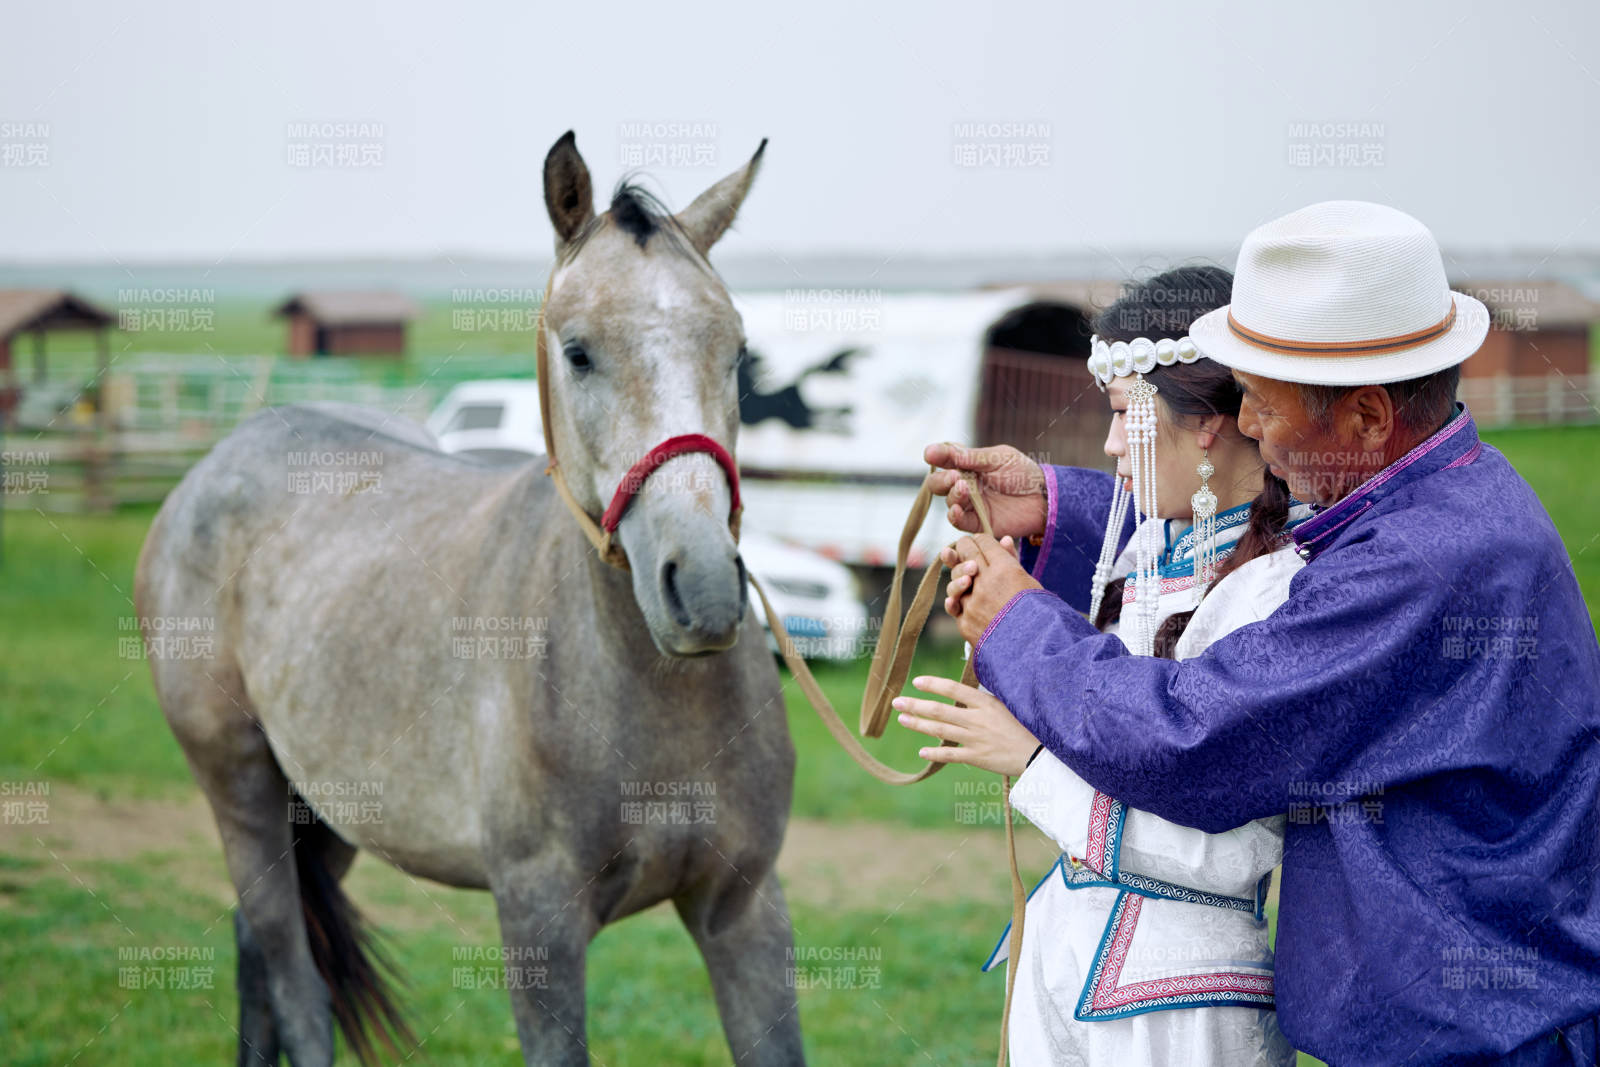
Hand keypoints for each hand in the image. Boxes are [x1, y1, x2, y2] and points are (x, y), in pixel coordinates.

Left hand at [893, 674, 1041, 776]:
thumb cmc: (1027, 726)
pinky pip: (950, 755)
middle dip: (915, 705)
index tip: (917, 682)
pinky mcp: (977, 758)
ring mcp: (975, 739)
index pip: (953, 689)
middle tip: (896, 702)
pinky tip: (922, 752)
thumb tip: (966, 690)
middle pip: (939, 710)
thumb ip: (985, 699)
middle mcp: (977, 719)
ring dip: (918, 724)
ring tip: (902, 719)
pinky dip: (935, 753)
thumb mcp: (1008, 705)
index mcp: (985, 703)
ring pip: (940, 731)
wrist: (1041, 753)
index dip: (933, 685)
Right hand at [923, 442, 1045, 538]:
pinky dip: (955, 516)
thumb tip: (943, 451)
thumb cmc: (1024, 473)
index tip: (931, 455)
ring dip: (952, 495)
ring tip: (964, 488)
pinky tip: (957, 510)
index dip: (936, 457)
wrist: (1045, 498)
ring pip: (949, 502)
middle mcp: (966, 485)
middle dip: (942, 480)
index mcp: (969, 465)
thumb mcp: (999, 458)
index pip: (945, 460)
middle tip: (955, 476)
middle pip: (939, 484)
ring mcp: (971, 505)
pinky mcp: (978, 523)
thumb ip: (972, 457)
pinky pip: (959, 522)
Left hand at [941, 534, 1040, 645]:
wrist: (1034, 652)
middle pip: (966, 554)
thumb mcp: (1031, 584)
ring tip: (967, 574)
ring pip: (955, 578)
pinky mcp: (965, 622)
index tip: (982, 542)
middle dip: (966, 547)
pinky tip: (958, 596)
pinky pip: (953, 605)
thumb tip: (1005, 539)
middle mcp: (985, 583)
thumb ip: (1013, 561)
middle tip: (967, 548)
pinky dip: (955, 599)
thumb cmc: (1039, 617)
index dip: (982, 540)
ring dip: (958, 573)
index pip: (985, 542)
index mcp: (1006, 571)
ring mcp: (972, 603)